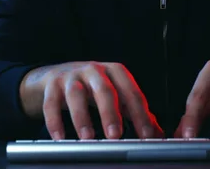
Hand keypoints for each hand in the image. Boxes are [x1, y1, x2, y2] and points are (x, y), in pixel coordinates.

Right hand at [29, 61, 163, 139]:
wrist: (56, 75)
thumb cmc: (91, 87)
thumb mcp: (114, 95)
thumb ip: (134, 112)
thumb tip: (158, 134)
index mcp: (114, 72)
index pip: (131, 92)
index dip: (140, 114)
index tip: (146, 134)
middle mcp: (94, 70)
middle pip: (104, 90)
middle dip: (111, 113)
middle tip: (116, 135)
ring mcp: (71, 76)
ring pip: (76, 95)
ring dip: (82, 117)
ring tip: (88, 138)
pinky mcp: (52, 85)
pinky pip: (51, 103)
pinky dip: (55, 121)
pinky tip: (60, 137)